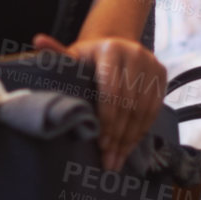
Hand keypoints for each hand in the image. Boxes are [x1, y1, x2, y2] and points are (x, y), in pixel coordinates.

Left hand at [31, 32, 166, 171]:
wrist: (113, 46)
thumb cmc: (87, 59)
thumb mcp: (72, 56)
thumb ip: (56, 54)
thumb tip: (38, 40)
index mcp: (111, 50)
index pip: (112, 91)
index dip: (107, 120)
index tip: (101, 144)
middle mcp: (135, 54)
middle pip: (129, 104)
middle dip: (118, 136)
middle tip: (109, 159)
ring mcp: (151, 63)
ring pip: (144, 109)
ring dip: (131, 138)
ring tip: (118, 158)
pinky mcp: (161, 74)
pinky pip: (154, 109)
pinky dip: (142, 130)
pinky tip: (130, 146)